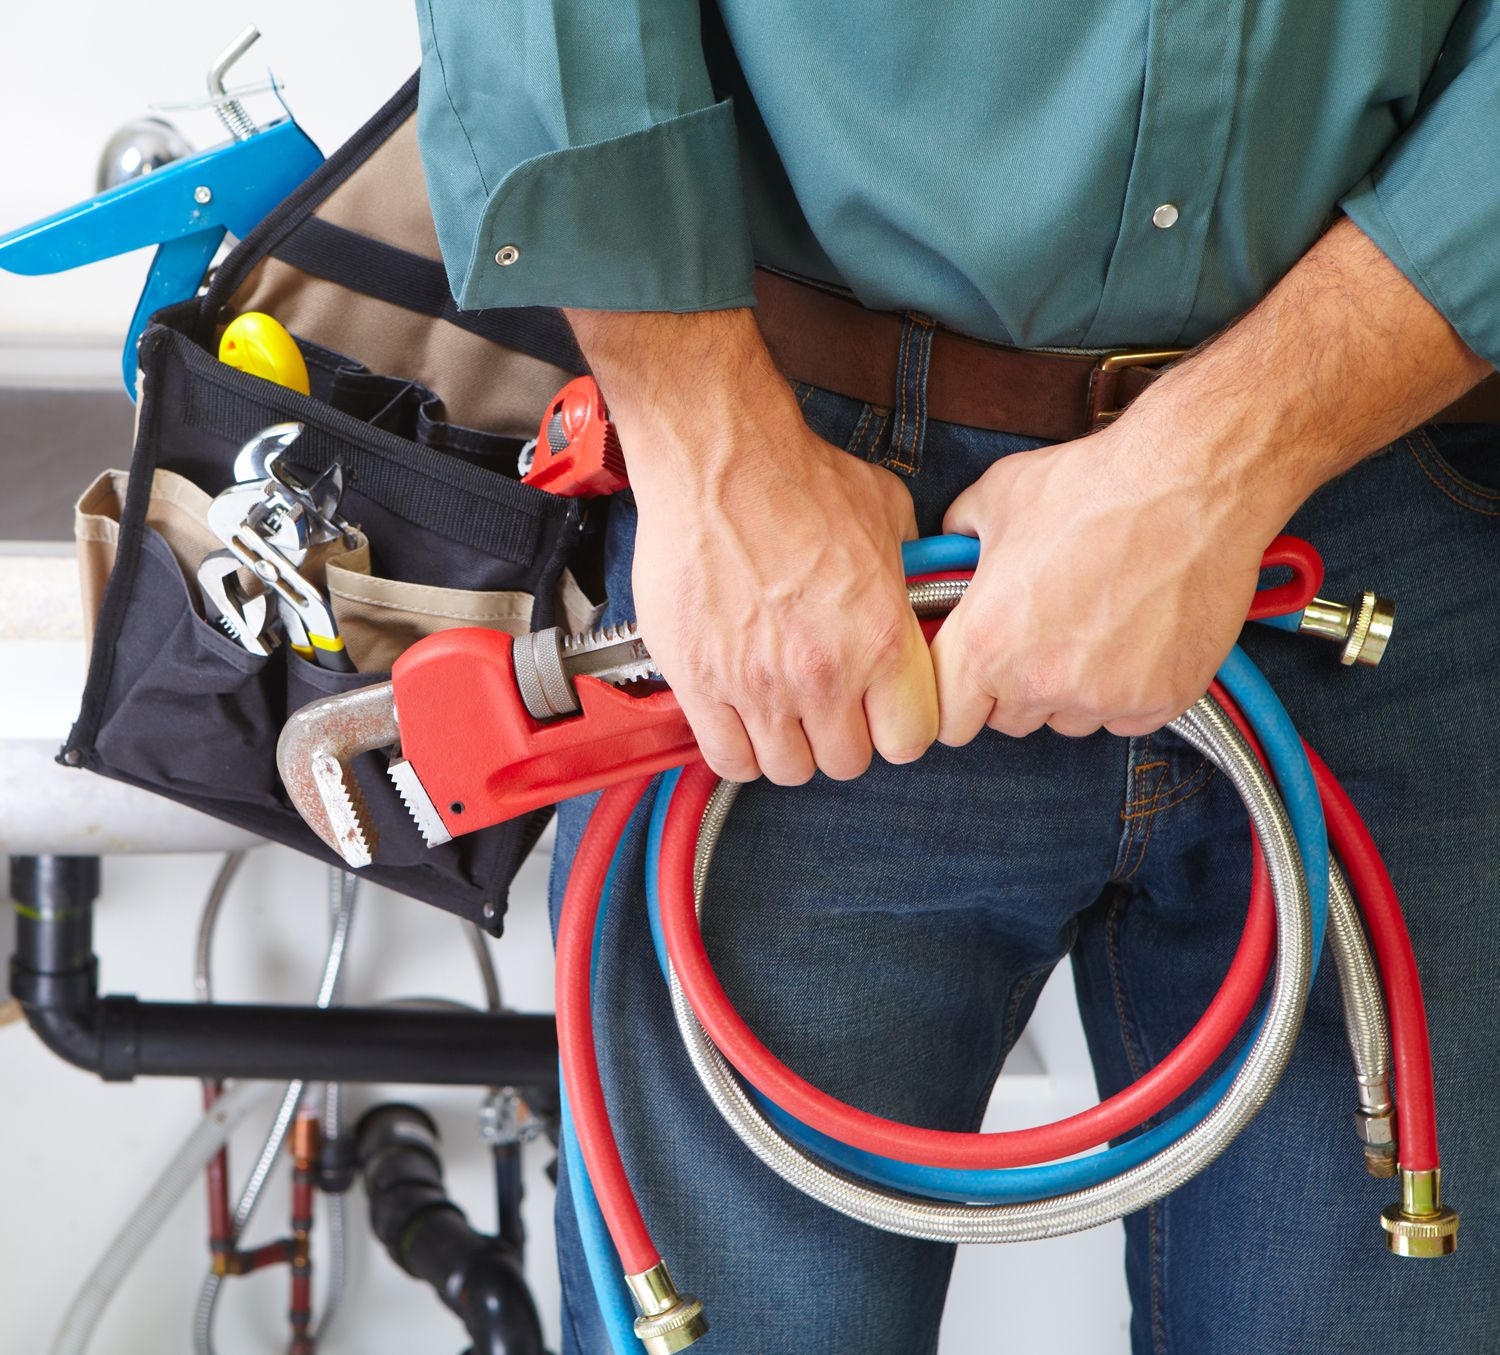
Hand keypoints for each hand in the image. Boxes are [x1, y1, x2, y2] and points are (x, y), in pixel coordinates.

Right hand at [564, 307, 937, 783]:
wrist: (718, 458)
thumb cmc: (796, 477)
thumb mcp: (887, 516)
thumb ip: (907, 570)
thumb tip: (914, 588)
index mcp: (880, 640)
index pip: (909, 740)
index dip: (897, 730)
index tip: (882, 715)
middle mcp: (825, 674)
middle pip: (847, 762)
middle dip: (841, 738)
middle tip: (827, 708)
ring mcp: (759, 685)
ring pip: (787, 769)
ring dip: (788, 747)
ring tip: (780, 712)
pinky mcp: (701, 684)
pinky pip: (727, 759)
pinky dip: (736, 749)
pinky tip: (738, 717)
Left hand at [931, 216, 1491, 742]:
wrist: (1190, 482)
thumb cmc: (1096, 486)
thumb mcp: (998, 498)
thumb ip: (959, 538)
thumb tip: (949, 549)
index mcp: (984, 644)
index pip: (947, 719)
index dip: (957, 696)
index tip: (971, 679)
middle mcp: (1039, 683)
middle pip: (1008, 720)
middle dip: (1014, 687)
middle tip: (1041, 633)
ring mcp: (1103, 698)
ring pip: (1068, 721)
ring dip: (1071, 689)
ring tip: (1094, 623)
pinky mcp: (1159, 701)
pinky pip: (1125, 719)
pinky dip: (1126, 690)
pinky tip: (1135, 635)